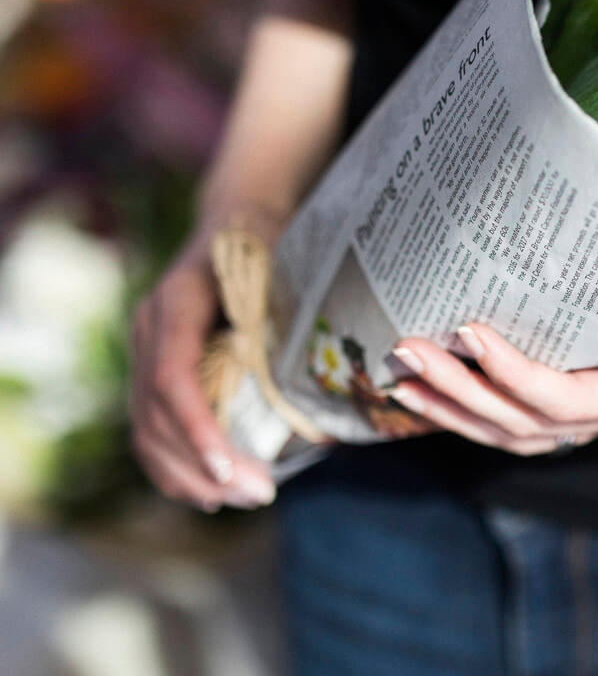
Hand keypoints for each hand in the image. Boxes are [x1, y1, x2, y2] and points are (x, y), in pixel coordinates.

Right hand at [129, 232, 276, 510]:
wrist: (238, 213)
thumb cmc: (272, 242)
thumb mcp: (283, 271)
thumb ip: (288, 323)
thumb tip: (334, 387)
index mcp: (177, 302)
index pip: (174, 381)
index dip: (199, 431)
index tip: (230, 471)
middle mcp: (150, 328)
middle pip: (155, 416)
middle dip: (202, 467)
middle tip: (257, 496)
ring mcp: (146, 348)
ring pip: (147, 429)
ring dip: (189, 474)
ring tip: (238, 500)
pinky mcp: (154, 367)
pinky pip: (151, 426)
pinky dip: (177, 463)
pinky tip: (209, 490)